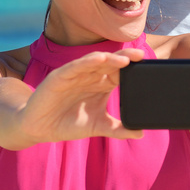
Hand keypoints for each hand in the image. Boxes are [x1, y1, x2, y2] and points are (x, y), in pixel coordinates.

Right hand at [0, 48, 143, 148]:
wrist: (39, 129)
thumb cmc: (68, 123)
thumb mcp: (98, 126)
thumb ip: (118, 129)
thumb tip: (141, 133)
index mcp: (101, 85)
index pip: (120, 73)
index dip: (134, 69)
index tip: (150, 67)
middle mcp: (90, 77)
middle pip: (111, 64)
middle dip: (126, 59)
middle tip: (141, 56)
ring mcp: (75, 75)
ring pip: (95, 62)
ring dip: (110, 59)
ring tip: (125, 59)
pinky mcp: (59, 78)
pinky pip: (74, 67)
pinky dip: (86, 62)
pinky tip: (98, 59)